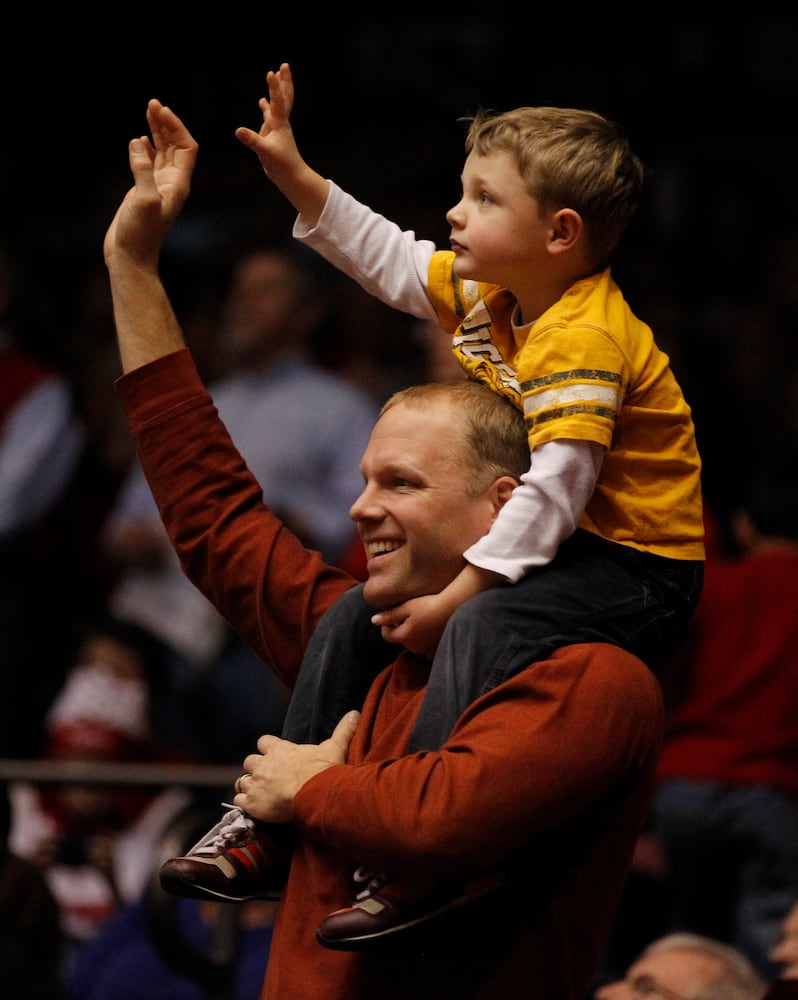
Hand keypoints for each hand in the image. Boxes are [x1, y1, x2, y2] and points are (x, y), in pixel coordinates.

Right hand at [104, 100, 197, 271]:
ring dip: (157, 131)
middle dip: (167, 124)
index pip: (187, 148)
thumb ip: (142, 171)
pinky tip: (139, 138)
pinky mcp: (144, 190)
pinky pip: (149, 163)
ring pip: (162, 152)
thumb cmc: (139, 234)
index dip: (177, 127)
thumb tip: (139, 142)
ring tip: (148, 111)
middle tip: (153, 103)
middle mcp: (172, 183)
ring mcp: (158, 186)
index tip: (161, 110)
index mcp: (178, 184)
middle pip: (176, 146)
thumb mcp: (143, 200)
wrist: (130, 256)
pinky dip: (146, 147)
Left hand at [233, 710, 359, 822]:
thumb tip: (355, 713)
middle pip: (249, 761)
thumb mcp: (334, 748)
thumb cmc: (322, 770)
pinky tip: (253, 808)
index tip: (272, 755)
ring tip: (259, 794)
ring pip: (242, 781)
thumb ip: (343, 730)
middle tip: (266, 778)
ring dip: (248, 786)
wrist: (313, 794)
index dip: (266, 749)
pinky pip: (239, 801)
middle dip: (255, 769)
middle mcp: (264, 764)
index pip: (264, 742)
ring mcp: (256, 783)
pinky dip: (244, 804)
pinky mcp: (252, 803)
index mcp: (280, 750)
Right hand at [235, 62, 328, 223]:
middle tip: (284, 66)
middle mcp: (280, 123)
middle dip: (284, 82)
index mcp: (280, 124)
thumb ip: (252, 140)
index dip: (274, 87)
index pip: (278, 101)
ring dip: (276, 91)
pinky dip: (266, 109)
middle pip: (284, 98)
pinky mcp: (274, 136)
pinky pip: (270, 117)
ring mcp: (278, 129)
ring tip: (274, 77)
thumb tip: (238, 130)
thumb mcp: (265, 152)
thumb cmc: (282, 165)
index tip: (272, 72)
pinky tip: (261, 102)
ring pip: (277, 105)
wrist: (291, 177)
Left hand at [371, 563, 501, 656]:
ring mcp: (427, 650)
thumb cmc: (430, 604)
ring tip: (421, 620)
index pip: (386, 635)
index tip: (392, 616)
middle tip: (408, 615)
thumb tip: (374, 621)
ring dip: (414, 636)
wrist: (456, 607)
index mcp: (404, 636)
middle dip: (401, 630)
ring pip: (414, 645)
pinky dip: (427, 642)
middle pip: (401, 640)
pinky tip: (431, 630)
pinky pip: (428, 650)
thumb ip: (390, 615)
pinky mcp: (439, 648)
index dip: (386, 626)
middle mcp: (414, 647)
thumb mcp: (407, 606)